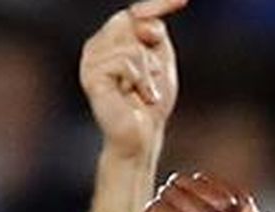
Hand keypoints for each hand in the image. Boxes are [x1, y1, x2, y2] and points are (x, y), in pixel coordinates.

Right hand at [79, 0, 185, 162]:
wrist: (142, 135)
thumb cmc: (151, 102)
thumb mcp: (160, 60)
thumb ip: (154, 34)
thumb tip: (145, 19)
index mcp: (111, 40)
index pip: (134, 13)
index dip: (158, 4)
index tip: (183, 0)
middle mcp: (97, 46)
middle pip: (132, 23)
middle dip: (152, 49)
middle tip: (154, 76)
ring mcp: (91, 60)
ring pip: (132, 46)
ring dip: (148, 72)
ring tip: (144, 92)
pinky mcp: (91, 76)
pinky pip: (125, 61)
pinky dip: (140, 81)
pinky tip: (136, 97)